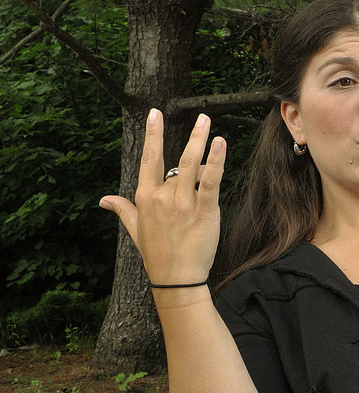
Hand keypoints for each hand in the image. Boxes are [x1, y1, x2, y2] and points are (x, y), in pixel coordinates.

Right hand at [99, 109, 225, 284]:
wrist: (176, 278)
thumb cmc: (157, 254)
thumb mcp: (135, 230)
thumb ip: (122, 210)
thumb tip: (104, 200)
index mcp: (145, 197)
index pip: (148, 159)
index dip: (152, 135)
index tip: (154, 114)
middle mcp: (162, 197)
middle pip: (179, 162)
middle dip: (193, 138)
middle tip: (203, 116)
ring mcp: (183, 204)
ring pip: (193, 166)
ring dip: (202, 142)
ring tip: (209, 124)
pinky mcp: (203, 212)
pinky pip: (210, 182)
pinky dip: (217, 163)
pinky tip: (221, 146)